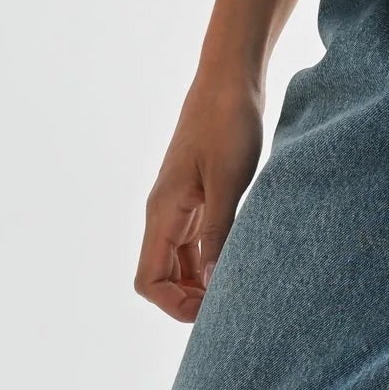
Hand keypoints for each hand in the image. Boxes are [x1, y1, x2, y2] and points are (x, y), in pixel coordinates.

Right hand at [135, 65, 265, 323]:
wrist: (229, 81)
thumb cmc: (228, 124)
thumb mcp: (228, 182)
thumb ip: (217, 233)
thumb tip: (210, 283)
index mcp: (162, 213)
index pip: (148, 280)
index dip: (174, 304)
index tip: (212, 308)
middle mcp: (164, 214)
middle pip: (162, 278)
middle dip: (190, 299)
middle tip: (234, 303)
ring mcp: (179, 207)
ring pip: (179, 264)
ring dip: (202, 282)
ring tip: (240, 286)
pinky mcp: (197, 198)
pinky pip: (195, 244)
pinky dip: (211, 260)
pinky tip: (240, 259)